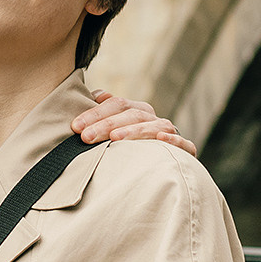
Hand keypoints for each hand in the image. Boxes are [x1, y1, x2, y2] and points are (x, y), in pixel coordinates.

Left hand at [74, 90, 196, 155]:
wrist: (159, 166)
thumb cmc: (127, 146)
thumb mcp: (113, 127)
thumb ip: (103, 111)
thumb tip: (96, 94)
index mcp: (136, 110)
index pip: (116, 104)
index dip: (95, 113)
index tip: (75, 126)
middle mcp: (152, 118)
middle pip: (131, 115)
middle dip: (106, 124)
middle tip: (86, 137)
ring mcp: (169, 133)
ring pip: (154, 127)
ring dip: (134, 131)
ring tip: (115, 138)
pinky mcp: (185, 150)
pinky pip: (184, 144)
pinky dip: (174, 140)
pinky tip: (161, 138)